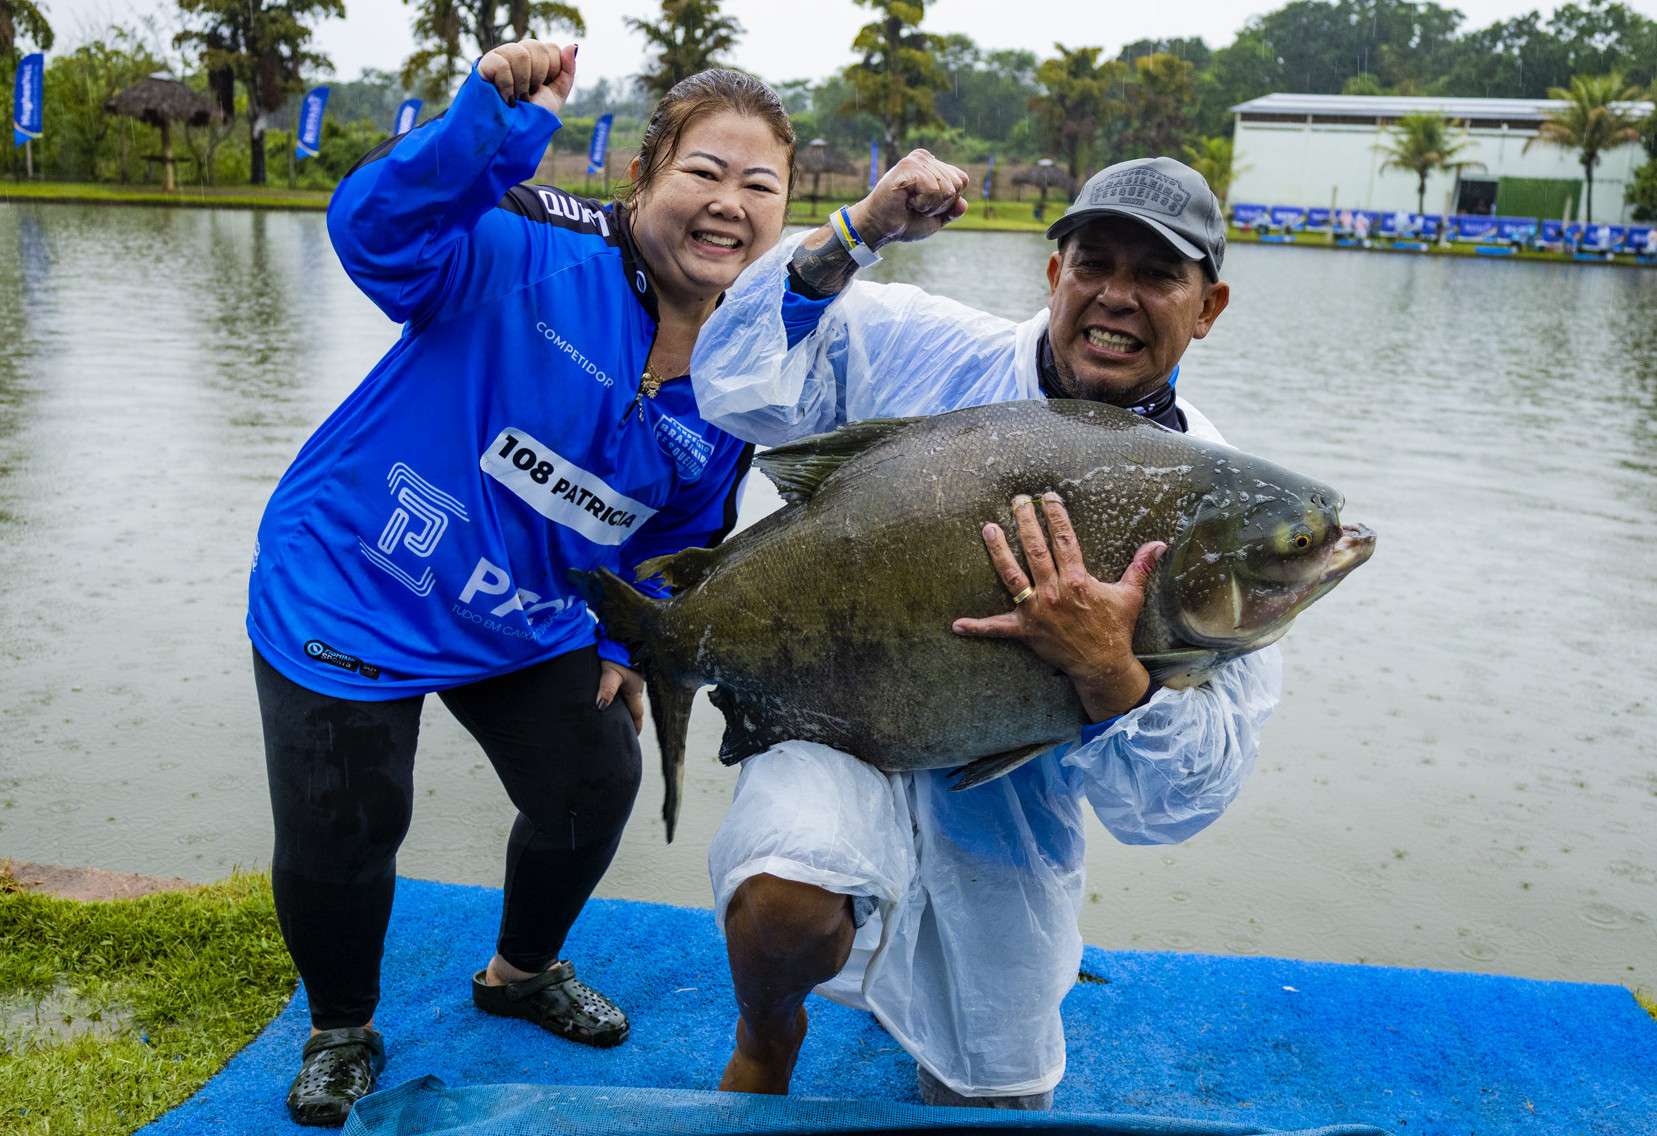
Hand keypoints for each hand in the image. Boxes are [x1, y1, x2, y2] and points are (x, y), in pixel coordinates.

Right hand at [478, 39, 576, 113]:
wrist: (511, 133)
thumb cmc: (532, 114)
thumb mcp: (556, 96)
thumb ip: (567, 71)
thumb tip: (573, 45)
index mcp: (537, 58)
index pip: (551, 48)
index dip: (553, 69)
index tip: (545, 87)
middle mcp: (520, 52)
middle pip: (538, 48)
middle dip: (539, 77)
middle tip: (531, 93)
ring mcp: (502, 56)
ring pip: (521, 54)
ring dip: (524, 83)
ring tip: (518, 97)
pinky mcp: (486, 64)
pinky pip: (502, 64)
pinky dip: (508, 85)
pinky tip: (506, 97)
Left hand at [597, 659, 644, 734]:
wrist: (622, 633)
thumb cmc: (617, 652)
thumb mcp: (611, 672)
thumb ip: (607, 689)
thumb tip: (601, 708)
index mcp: (635, 690)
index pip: (637, 714)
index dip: (635, 726)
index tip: (633, 737)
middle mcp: (635, 686)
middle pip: (633, 707)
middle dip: (630, 719)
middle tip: (624, 730)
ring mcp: (632, 678)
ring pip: (628, 697)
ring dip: (624, 707)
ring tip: (617, 716)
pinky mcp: (626, 670)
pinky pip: (623, 688)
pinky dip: (619, 695)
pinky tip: (613, 696)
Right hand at [845, 149, 968, 246]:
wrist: (881, 229)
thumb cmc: (905, 222)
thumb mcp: (935, 218)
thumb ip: (951, 210)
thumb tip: (964, 204)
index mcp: (933, 166)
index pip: (961, 180)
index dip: (948, 201)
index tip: (926, 205)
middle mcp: (926, 158)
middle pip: (957, 185)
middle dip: (940, 204)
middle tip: (917, 206)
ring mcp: (917, 160)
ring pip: (947, 189)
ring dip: (930, 205)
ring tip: (910, 204)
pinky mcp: (908, 166)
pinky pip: (933, 188)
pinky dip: (923, 203)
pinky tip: (907, 201)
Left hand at [952, 492, 1163, 722]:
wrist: (1102, 665)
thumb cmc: (1115, 629)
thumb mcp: (1130, 596)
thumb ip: (1140, 567)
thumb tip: (1160, 544)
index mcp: (1078, 580)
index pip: (1064, 539)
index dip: (1055, 515)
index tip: (1048, 496)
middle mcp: (1054, 591)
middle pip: (1035, 549)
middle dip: (1024, 521)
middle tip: (1016, 500)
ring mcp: (1036, 610)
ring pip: (1011, 575)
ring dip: (997, 551)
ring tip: (987, 527)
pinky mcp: (1025, 631)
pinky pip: (997, 628)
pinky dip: (977, 627)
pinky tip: (956, 625)